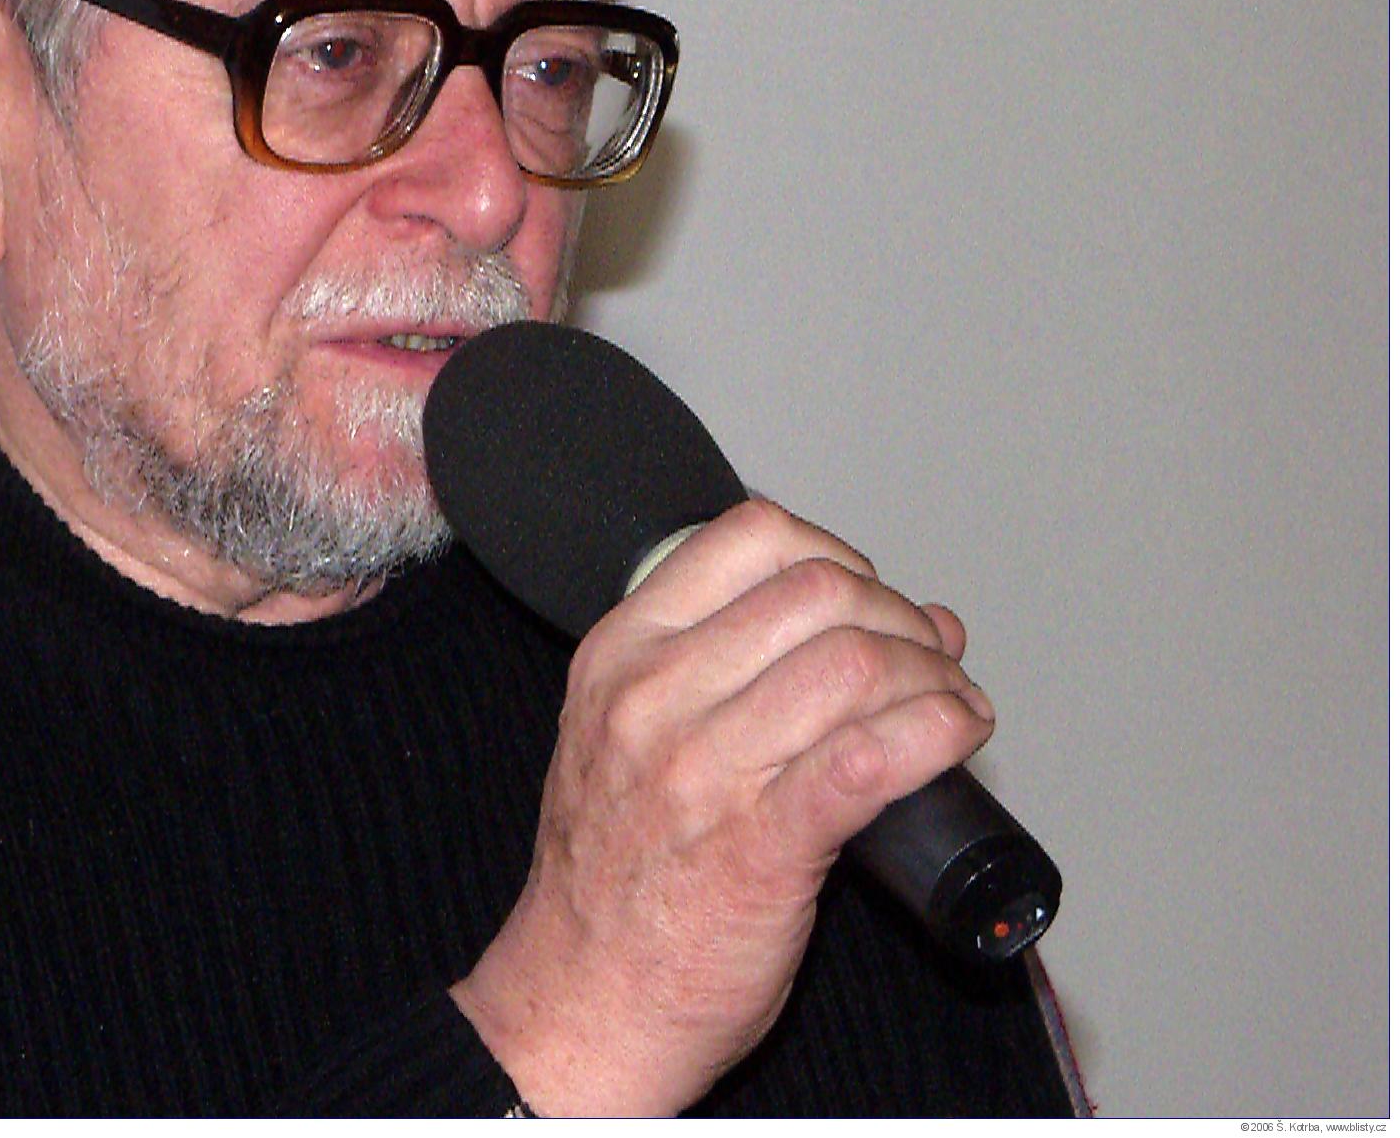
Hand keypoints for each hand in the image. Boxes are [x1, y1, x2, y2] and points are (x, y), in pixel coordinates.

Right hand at [450, 497, 996, 1115]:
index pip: (749, 537)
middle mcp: (654, 697)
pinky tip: (959, 735)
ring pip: (857, 664)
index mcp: (619, 655)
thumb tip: (885, 619)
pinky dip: (938, 730)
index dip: (838, 553)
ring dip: (934, 674)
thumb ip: (719, 671)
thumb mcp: (620, 735)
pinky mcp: (763, 844)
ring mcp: (705, 769)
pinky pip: (875, 754)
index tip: (865, 598)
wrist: (581, 1002)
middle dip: (899, 616)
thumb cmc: (612, 880)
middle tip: (928, 658)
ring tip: (950, 703)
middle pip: (820, 592)